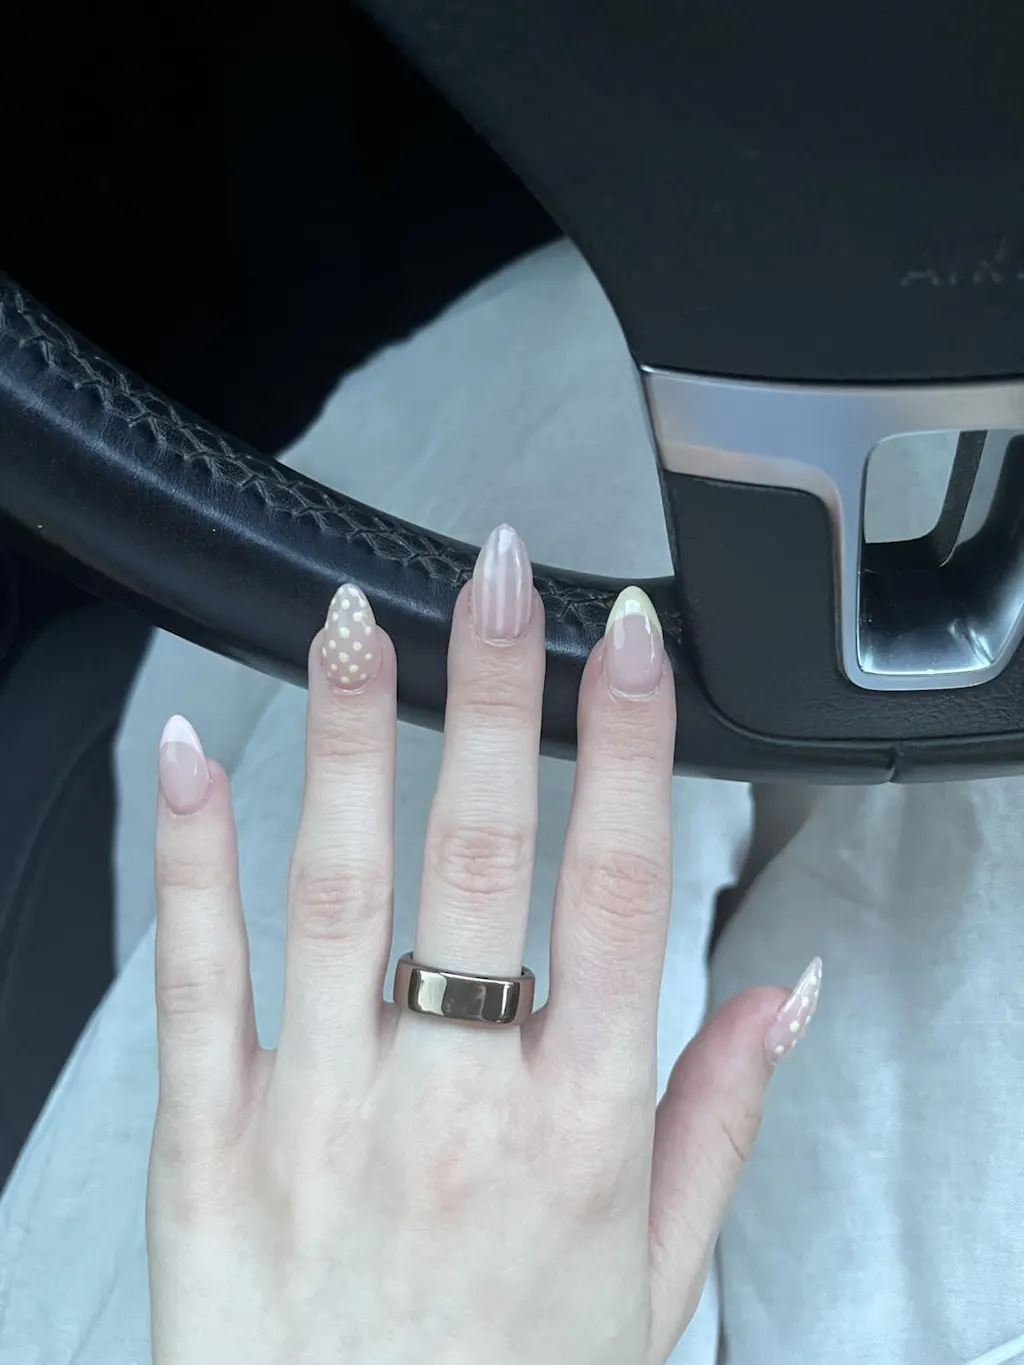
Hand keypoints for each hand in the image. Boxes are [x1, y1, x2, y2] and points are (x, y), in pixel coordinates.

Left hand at [146, 524, 820, 1364]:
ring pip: (336, 888)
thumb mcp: (656, 1282)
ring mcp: (323, 1117)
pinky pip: (200, 977)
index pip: (615, 892)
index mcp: (576, 1129)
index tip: (629, 645)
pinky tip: (200, 755)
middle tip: (493, 578)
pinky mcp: (212, 1144)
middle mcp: (453, 1105)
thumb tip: (783, 995)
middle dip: (493, 697)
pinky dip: (194, 856)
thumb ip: (718, 1120)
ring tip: (358, 623)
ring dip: (352, 738)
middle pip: (478, 858)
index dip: (628, 748)